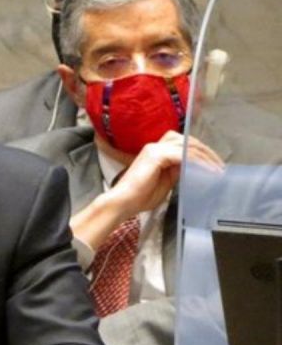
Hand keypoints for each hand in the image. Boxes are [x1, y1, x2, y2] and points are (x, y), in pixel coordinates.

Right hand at [108, 131, 222, 218]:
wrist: (123, 202)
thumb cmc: (140, 197)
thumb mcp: (166, 183)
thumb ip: (178, 172)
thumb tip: (193, 168)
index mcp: (157, 152)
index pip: (184, 144)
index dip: (201, 153)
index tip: (215, 166)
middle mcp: (156, 146)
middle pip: (188, 141)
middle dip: (207, 152)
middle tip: (220, 167)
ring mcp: (155, 149)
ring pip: (188, 146)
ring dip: (205, 156)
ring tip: (217, 169)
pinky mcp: (157, 156)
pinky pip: (183, 155)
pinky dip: (198, 162)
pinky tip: (208, 171)